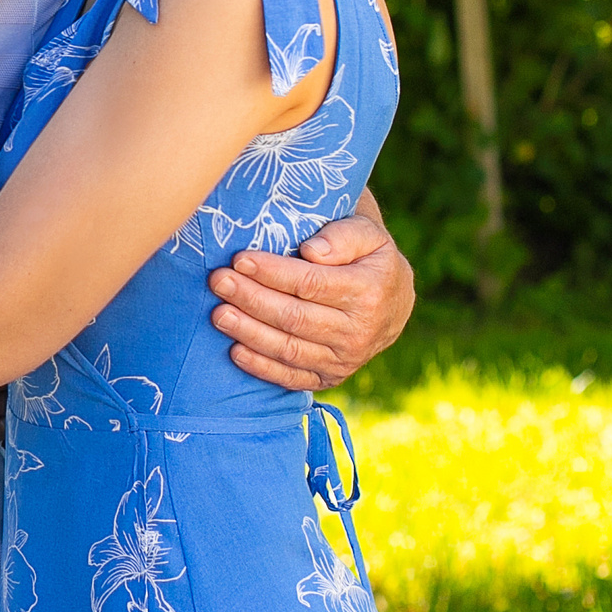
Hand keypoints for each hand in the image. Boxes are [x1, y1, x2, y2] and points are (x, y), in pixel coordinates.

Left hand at [210, 207, 415, 390]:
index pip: (310, 283)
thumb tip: (311, 251)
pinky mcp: (330, 378)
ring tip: (218, 314)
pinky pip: (292, 377)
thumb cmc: (369, 257)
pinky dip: (262, 367)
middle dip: (251, 299)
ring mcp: (345, 359)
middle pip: (294, 317)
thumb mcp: (368, 234)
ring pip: (289, 349)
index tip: (240, 259)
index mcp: (368, 291)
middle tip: (219, 281)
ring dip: (249, 332)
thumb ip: (343, 236)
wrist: (393, 301)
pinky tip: (235, 350)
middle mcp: (359, 331)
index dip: (272, 272)